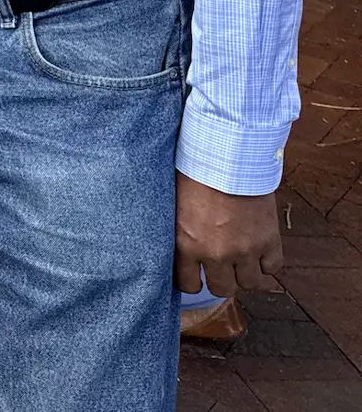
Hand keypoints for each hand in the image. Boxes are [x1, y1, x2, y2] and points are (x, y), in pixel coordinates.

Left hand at [175, 172, 282, 297]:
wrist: (227, 157)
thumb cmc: (195, 173)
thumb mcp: (175, 204)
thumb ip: (178, 230)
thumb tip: (174, 246)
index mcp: (186, 244)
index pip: (188, 285)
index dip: (193, 282)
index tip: (196, 276)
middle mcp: (215, 253)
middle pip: (222, 289)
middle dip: (221, 281)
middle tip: (221, 269)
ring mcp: (245, 250)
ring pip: (250, 284)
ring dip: (246, 274)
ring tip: (242, 261)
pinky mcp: (269, 241)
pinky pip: (272, 268)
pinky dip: (267, 262)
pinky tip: (260, 250)